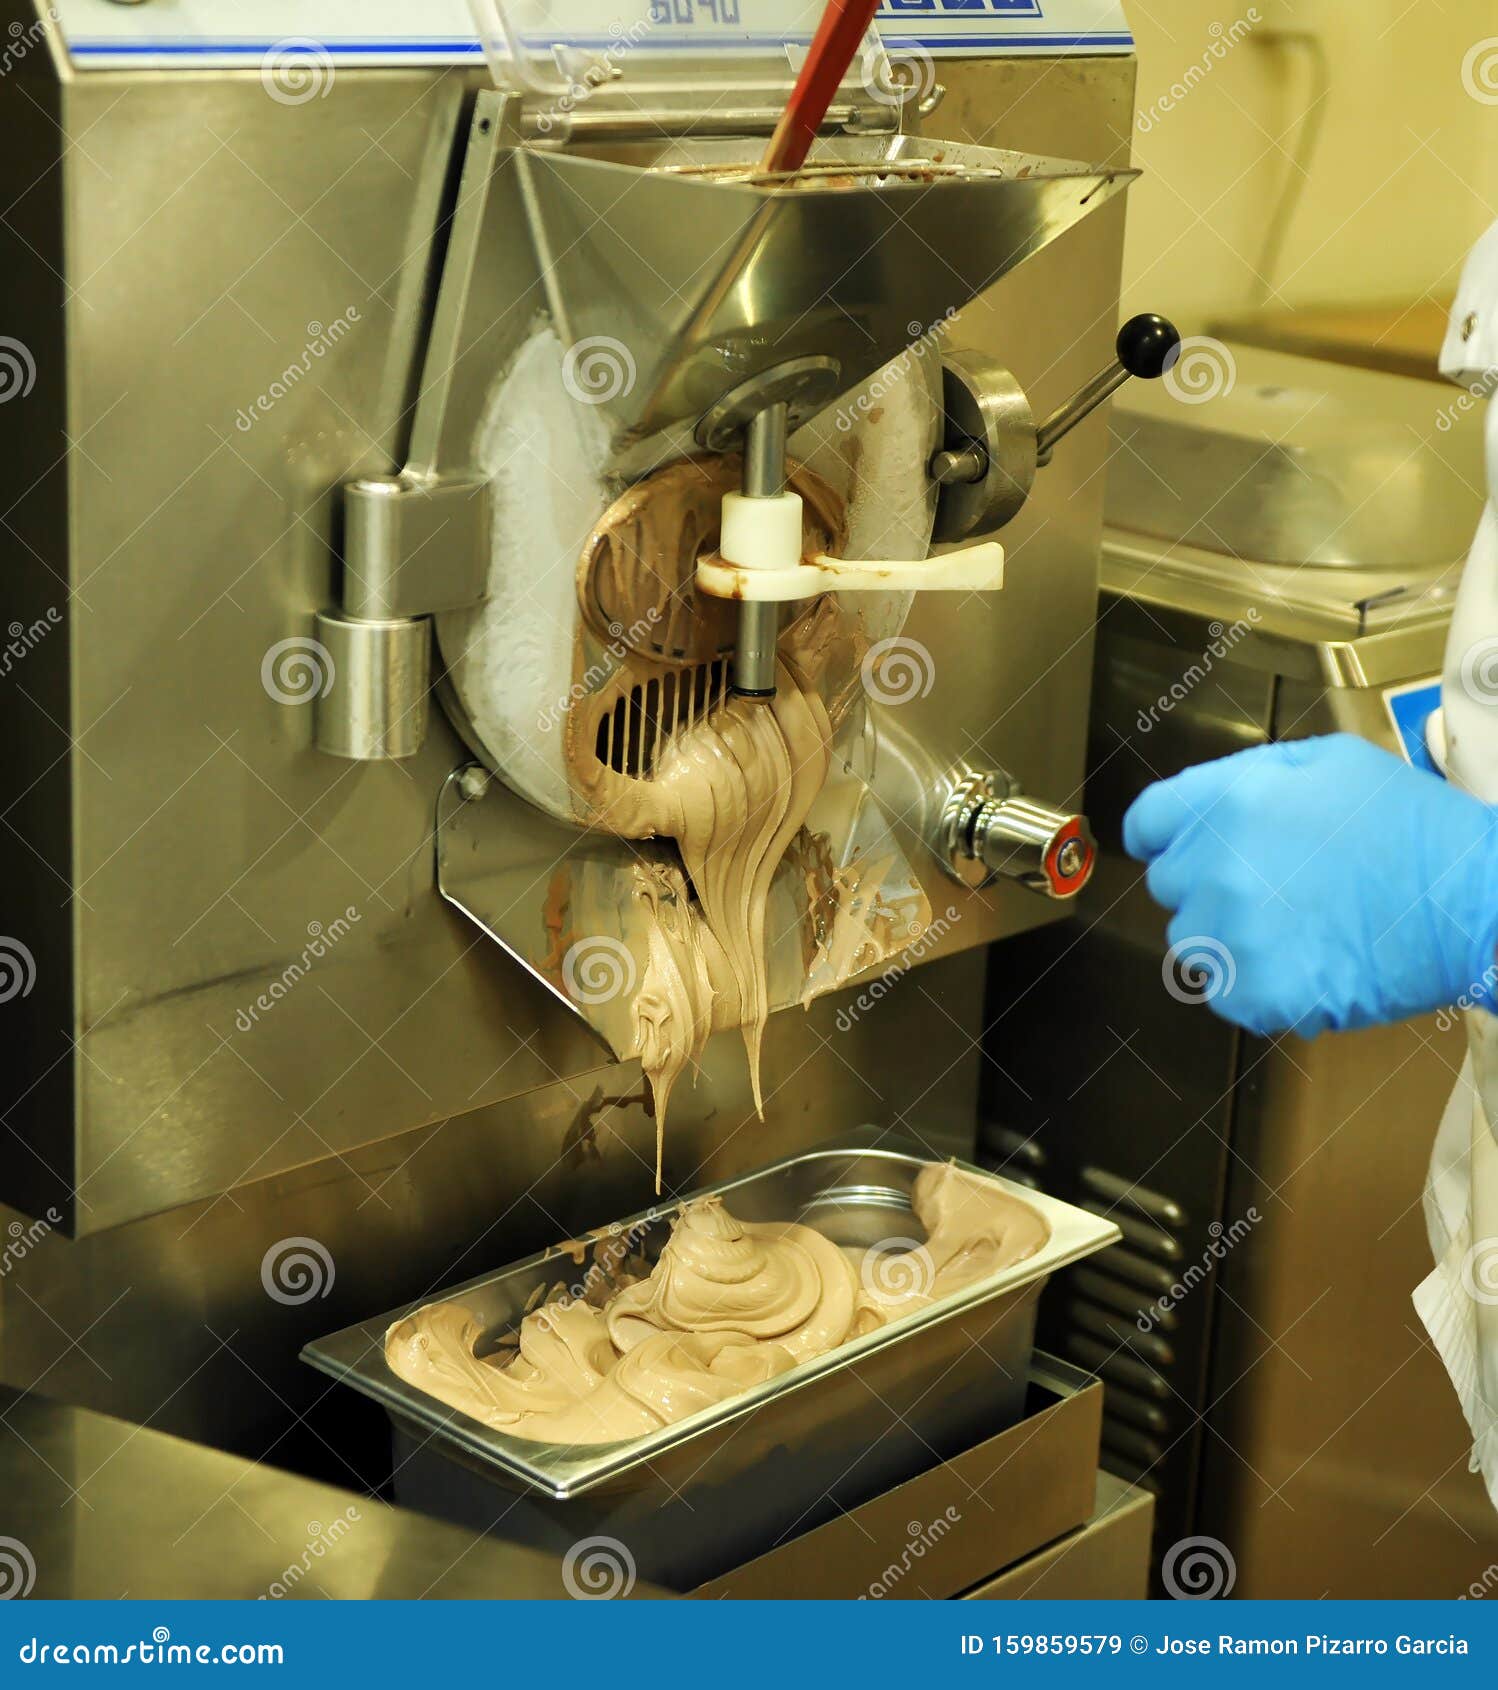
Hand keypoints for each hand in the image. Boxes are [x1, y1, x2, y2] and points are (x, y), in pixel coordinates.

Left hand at [1123, 734, 1497, 1036]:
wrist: (1473, 902)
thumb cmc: (1413, 827)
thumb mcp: (1331, 763)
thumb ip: (1253, 778)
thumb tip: (1214, 801)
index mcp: (1227, 804)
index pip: (1146, 822)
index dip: (1163, 835)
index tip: (1176, 846)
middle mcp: (1214, 868)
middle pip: (1169, 886)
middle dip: (1208, 884)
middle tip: (1274, 887)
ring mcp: (1231, 936)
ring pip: (1194, 944)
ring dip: (1230, 939)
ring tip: (1298, 928)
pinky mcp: (1255, 993)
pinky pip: (1227, 994)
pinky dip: (1259, 988)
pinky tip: (1310, 963)